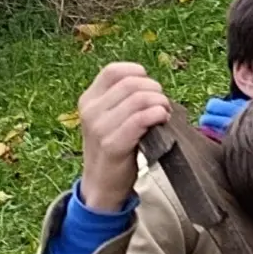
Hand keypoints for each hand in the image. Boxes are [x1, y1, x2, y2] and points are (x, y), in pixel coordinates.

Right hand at [75, 63, 173, 213]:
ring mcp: (99, 127)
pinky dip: (158, 115)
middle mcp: (90, 110)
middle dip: (155, 90)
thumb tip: (152, 84)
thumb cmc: (114, 145)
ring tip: (163, 114)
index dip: (138, 73)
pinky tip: (161, 121)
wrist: (102, 183)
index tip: (149, 88)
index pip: (114, 71)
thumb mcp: (110, 117)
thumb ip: (123, 98)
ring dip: (161, 103)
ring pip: (140, 98)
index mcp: (89, 99)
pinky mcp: (112, 144)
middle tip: (162, 105)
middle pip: (132, 83)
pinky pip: (141, 119)